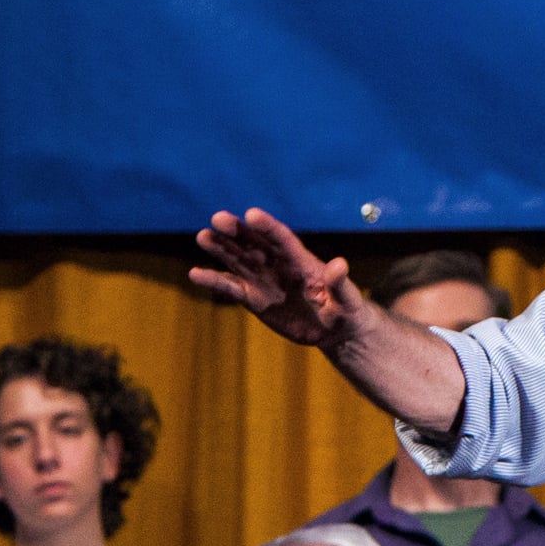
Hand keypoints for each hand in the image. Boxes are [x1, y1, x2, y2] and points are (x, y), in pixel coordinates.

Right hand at [190, 208, 371, 349]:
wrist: (336, 331)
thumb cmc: (348, 310)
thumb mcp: (349, 300)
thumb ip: (341, 283)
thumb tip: (340, 264)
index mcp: (303, 261)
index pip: (283, 239)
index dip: (267, 227)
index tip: (251, 214)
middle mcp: (279, 264)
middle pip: (255, 244)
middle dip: (238, 231)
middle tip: (218, 218)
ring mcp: (265, 279)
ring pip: (239, 260)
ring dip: (221, 248)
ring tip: (203, 236)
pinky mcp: (255, 298)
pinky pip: (231, 287)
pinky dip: (214, 280)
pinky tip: (194, 273)